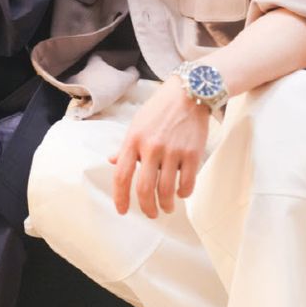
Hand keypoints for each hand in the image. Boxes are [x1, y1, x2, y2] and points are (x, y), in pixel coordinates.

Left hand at [109, 78, 209, 217]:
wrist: (189, 92)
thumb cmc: (160, 109)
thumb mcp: (137, 124)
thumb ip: (126, 146)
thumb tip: (112, 161)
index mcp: (134, 140)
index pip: (121, 176)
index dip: (120, 198)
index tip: (122, 210)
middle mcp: (151, 147)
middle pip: (145, 189)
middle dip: (147, 209)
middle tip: (151, 214)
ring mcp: (173, 151)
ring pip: (167, 191)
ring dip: (167, 205)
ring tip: (167, 207)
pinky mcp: (193, 153)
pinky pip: (187, 184)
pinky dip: (184, 194)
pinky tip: (181, 193)